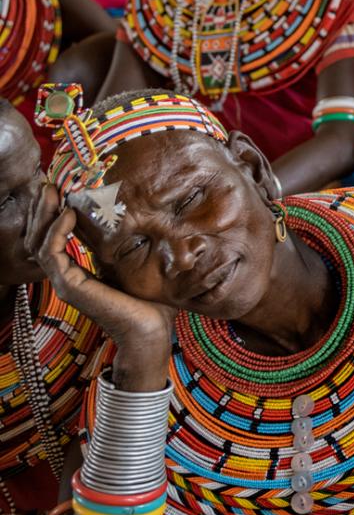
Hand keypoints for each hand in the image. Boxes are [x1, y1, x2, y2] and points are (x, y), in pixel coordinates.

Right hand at [22, 184, 173, 365]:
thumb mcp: (136, 265)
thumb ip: (126, 245)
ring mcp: (64, 282)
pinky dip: (57, 231)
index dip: (53, 213)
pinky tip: (69, 213)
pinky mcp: (69, 287)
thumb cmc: (151, 301)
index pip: (53, 238)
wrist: (153, 330)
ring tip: (53, 191)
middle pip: (39, 237)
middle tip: (48, 183)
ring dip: (45, 214)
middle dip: (43, 208)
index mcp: (78, 272)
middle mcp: (66, 276)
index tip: (60, 188)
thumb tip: (137, 217)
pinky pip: (52, 253)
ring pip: (39, 242)